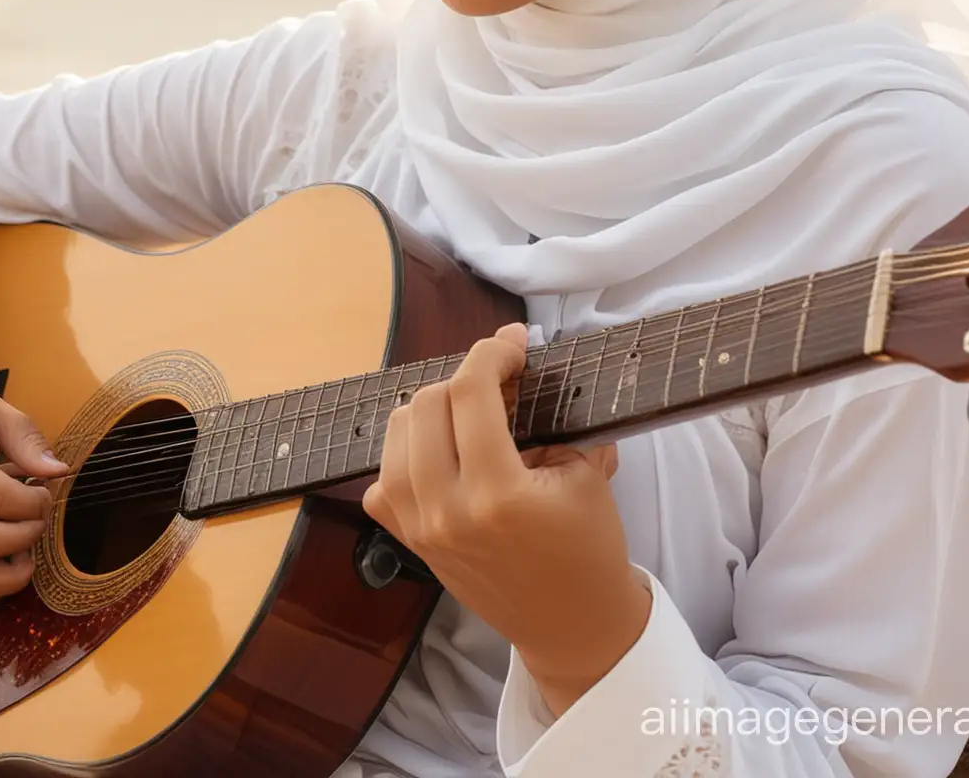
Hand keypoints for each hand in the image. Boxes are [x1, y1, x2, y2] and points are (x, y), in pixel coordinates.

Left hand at [362, 324, 651, 715]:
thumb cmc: (588, 549)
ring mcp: (420, 530)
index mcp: (497, 494)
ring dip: (431, 409)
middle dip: (464, 379)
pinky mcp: (410, 542)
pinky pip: (381, 482)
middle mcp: (446, 512)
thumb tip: (516, 358)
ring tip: (468, 411)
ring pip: (396, 434)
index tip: (515, 343)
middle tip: (500, 381)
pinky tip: (439, 453)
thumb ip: (547, 415)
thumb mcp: (584, 475)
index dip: (492, 352)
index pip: (471, 392)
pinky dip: (404, 456)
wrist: (572, 625)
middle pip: (425, 405)